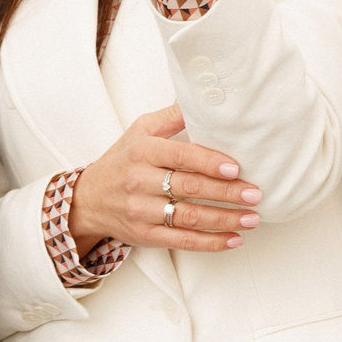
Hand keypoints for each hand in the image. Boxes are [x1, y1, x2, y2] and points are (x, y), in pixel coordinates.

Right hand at [69, 105, 260, 253]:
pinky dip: (210, 243)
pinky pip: (182, 241)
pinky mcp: (145, 236)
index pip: (180, 156)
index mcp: (142, 152)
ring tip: (252, 217)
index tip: (236, 168)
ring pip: (189, 217)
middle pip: (190, 188)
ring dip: (225, 219)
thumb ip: (171, 116)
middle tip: (254, 194)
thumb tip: (202, 98)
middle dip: (226, 193)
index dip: (209, 162)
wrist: (87, 200)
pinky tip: (234, 239)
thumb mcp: (140, 131)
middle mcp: (139, 182)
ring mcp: (141, 212)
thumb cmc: (121, 162)